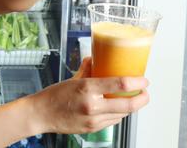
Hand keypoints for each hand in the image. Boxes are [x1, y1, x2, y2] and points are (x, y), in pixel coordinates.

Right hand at [31, 57, 149, 133]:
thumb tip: (96, 58)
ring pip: (123, 114)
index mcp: (87, 88)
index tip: (144, 80)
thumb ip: (87, 68)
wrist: (41, 114)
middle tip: (145, 92)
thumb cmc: (53, 96)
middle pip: (128, 105)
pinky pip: (113, 121)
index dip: (138, 82)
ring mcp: (93, 119)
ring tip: (132, 98)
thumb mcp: (72, 78)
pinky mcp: (92, 128)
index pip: (120, 85)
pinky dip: (118, 114)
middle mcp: (92, 105)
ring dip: (131, 107)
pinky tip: (117, 108)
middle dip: (142, 99)